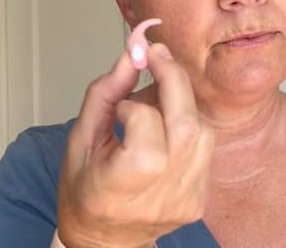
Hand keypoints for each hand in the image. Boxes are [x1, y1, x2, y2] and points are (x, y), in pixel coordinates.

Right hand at [57, 43, 214, 247]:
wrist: (105, 241)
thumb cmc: (85, 189)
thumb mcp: (80, 138)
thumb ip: (105, 92)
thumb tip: (131, 55)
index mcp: (122, 186)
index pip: (145, 125)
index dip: (134, 104)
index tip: (121, 105)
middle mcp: (161, 195)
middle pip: (186, 124)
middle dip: (174, 77)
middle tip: (157, 56)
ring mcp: (186, 199)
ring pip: (201, 130)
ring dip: (182, 104)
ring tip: (156, 105)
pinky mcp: (200, 199)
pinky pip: (205, 146)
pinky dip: (188, 125)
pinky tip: (168, 128)